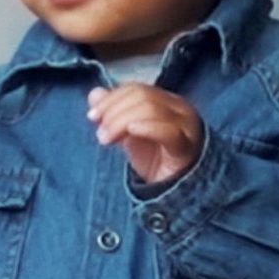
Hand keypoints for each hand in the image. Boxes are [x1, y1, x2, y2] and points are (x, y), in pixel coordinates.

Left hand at [88, 84, 203, 184]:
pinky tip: (131, 131)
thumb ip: (112, 112)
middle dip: (114, 112)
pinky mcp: (187, 146)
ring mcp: (186, 125)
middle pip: (142, 96)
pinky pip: (168, 131)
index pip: (135, 89)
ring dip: (121, 122)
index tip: (92, 116)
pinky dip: (147, 127)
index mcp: (166, 100)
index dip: (111, 99)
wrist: (172, 188)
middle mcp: (179, 108)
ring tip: (107, 139)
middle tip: (100, 133)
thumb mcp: (127, 133)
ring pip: (151, 109)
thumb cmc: (154, 159)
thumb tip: (95, 94)